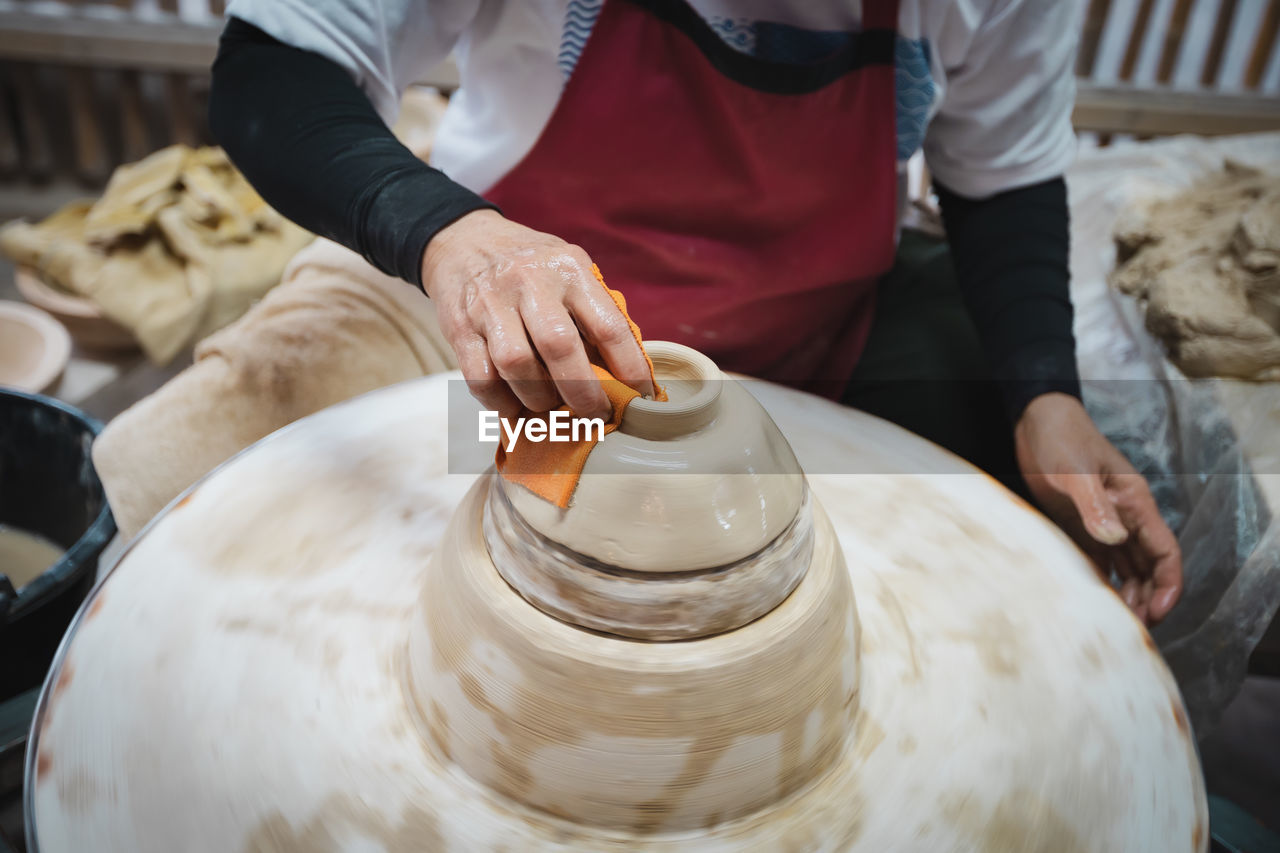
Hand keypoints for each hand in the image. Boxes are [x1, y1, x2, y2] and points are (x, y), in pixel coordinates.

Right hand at [421, 209, 654, 419]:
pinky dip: (501, 402)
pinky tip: (514, 407)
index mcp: (569, 269)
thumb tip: (623, 371)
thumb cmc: (530, 266)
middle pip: (560, 347)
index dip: (629, 368)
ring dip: (539, 398)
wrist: (464, 240)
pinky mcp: (459, 326)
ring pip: (517, 365)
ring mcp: (491, 304)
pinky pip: (480, 377)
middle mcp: (530, 282)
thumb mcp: (569, 269)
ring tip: (550, 407)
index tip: (641, 396)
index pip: (608, 325)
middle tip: (595, 414)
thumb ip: (594, 311)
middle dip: (583, 392)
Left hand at [1014, 393, 1182, 624]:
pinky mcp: (1079, 524)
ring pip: (1125, 567)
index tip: (1158, 612)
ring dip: (1126, 593)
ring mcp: (1102, 522)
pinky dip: (1100, 580)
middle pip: (1147, 567)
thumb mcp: (1076, 472)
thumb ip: (1095, 506)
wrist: (1035, 421)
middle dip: (1147, 599)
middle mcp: (1124, 517)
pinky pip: (1097, 559)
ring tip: (1115, 621)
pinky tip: (1091, 600)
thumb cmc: (1062, 438)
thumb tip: (1114, 539)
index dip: (1168, 584)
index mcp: (1135, 503)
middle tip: (1132, 628)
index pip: (1164, 551)